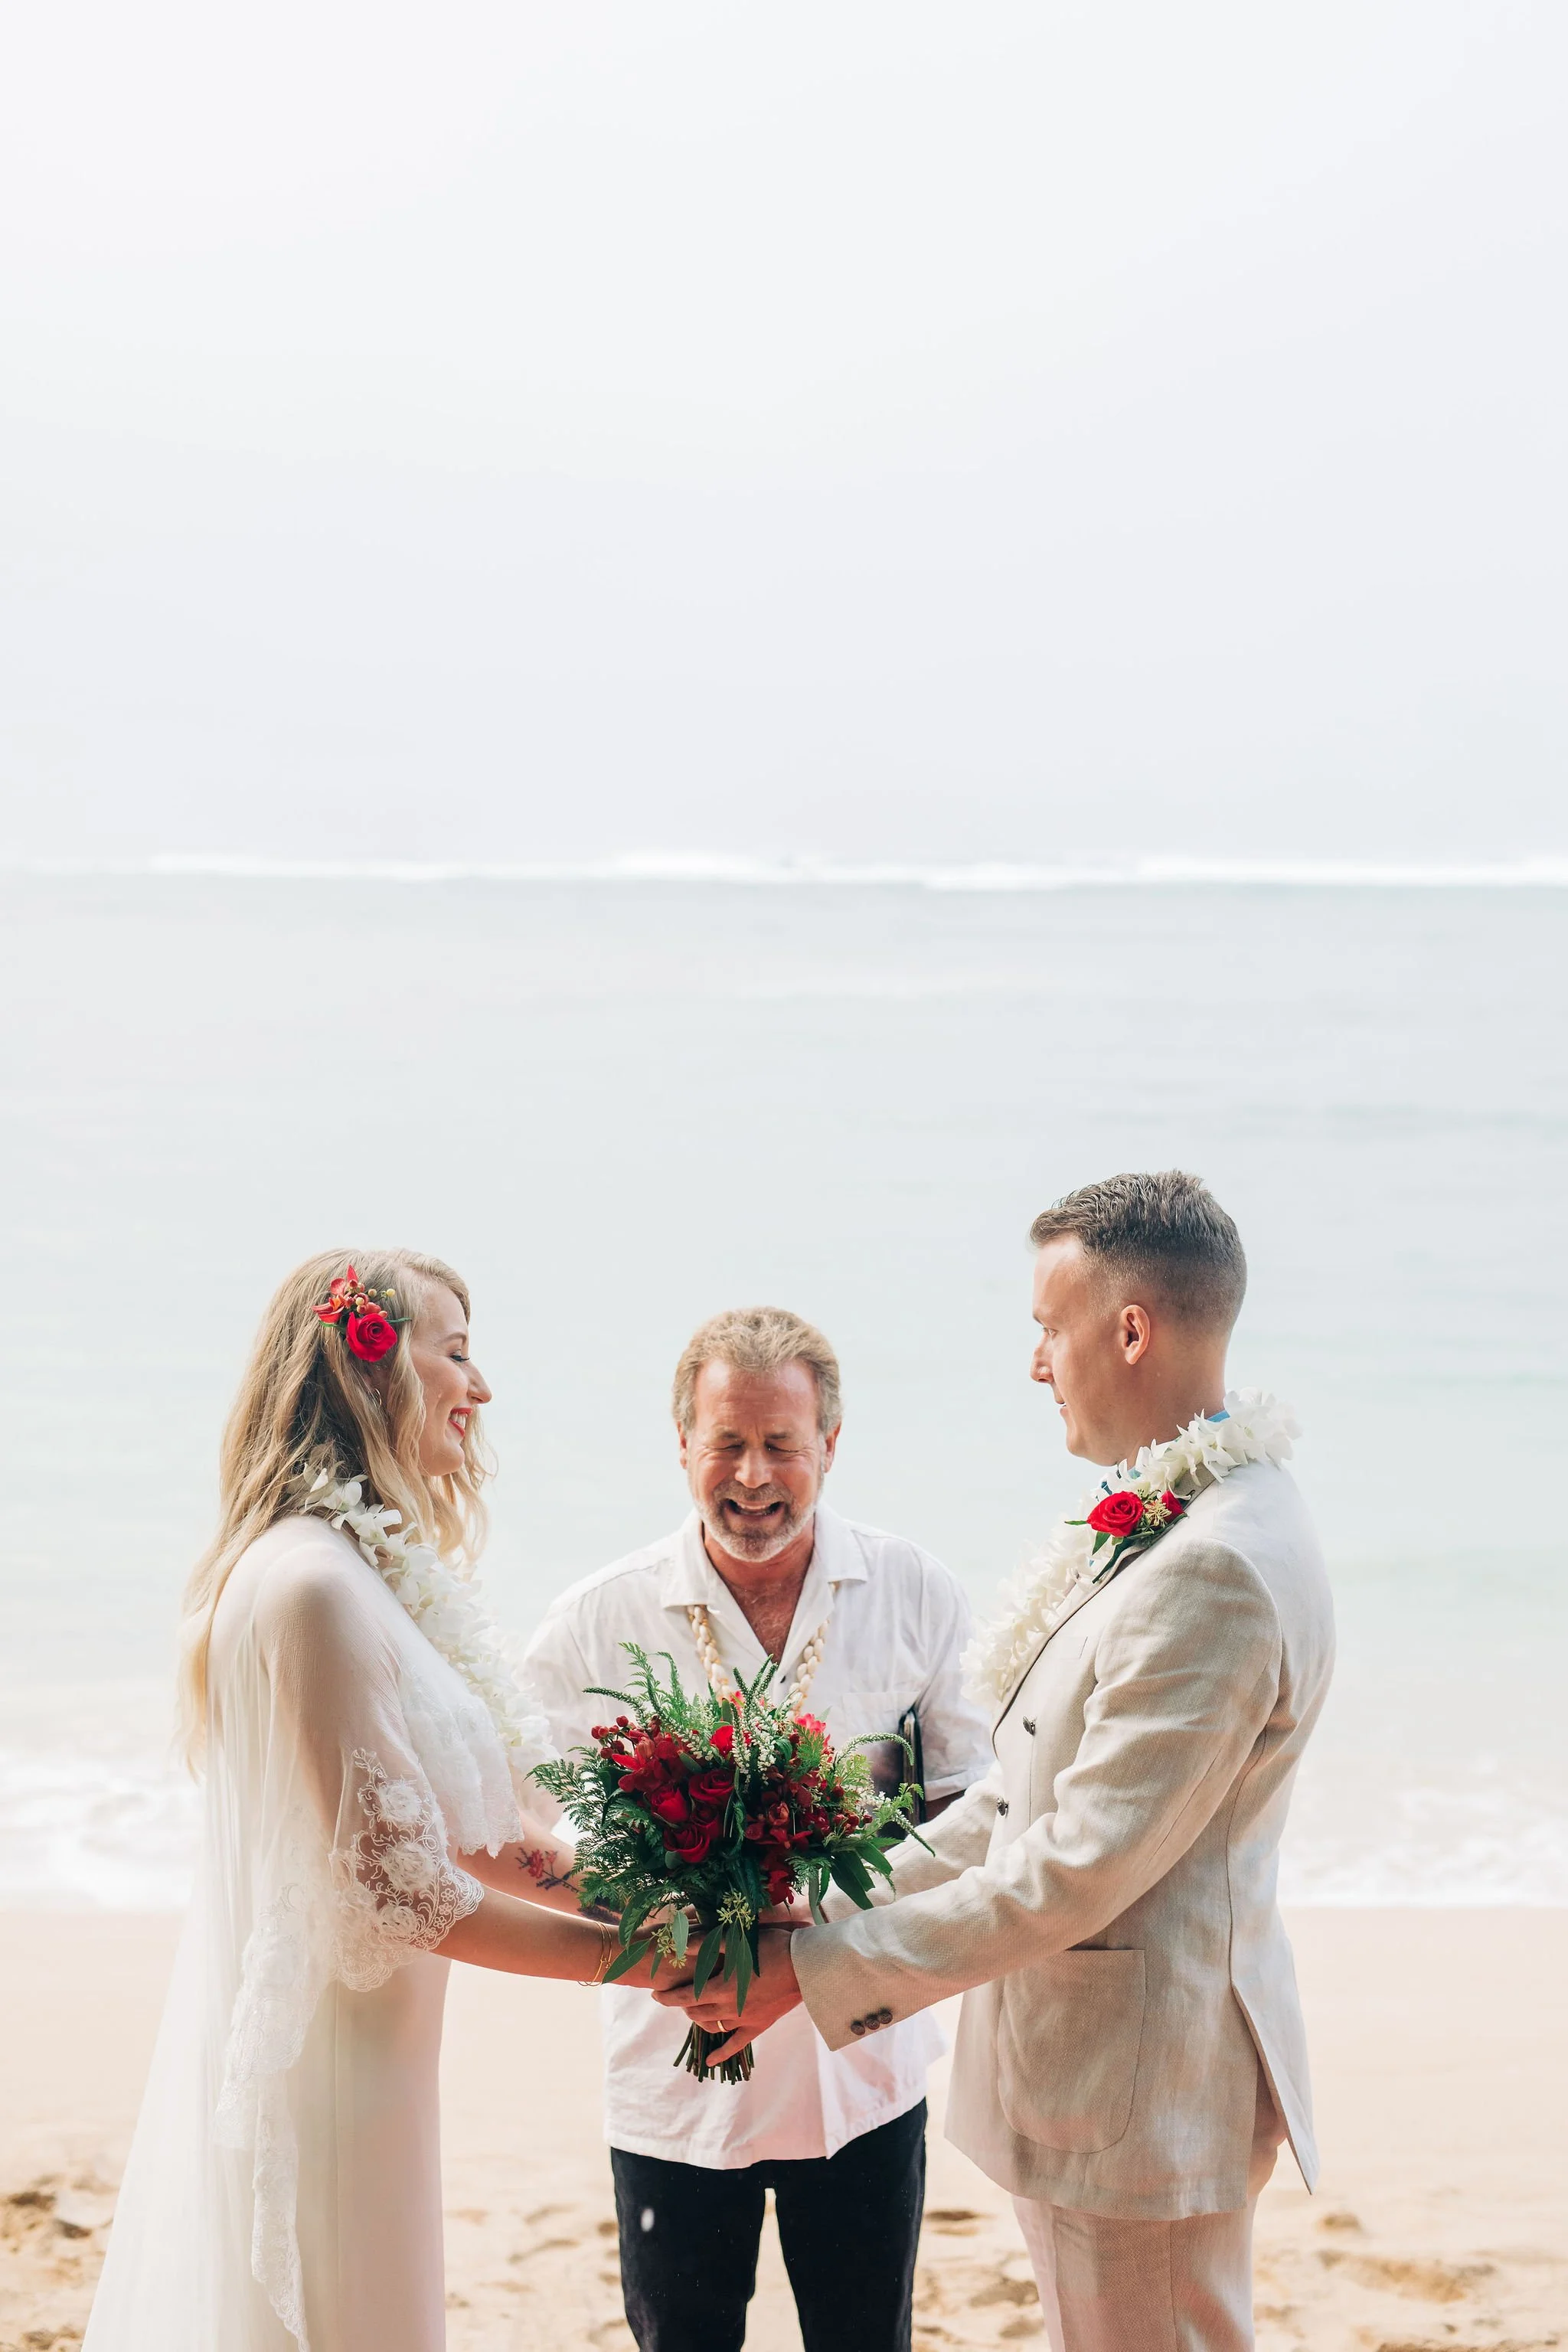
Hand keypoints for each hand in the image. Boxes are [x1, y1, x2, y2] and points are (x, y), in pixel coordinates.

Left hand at [652, 1924, 803, 2062]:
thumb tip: (683, 1943)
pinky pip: (736, 2045)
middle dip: (682, 2005)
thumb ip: (709, 1944)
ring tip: (693, 2012)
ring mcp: (744, 2020)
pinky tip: (710, 2061)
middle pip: (696, 2012)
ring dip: (699, 2020)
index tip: (654, 1995)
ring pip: (713, 2026)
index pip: (686, 1996)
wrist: (804, 1968)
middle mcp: (729, 2008)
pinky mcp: (758, 2026)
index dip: (667, 1997)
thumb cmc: (772, 1948)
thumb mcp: (738, 1941)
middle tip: (678, 1995)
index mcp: (722, 1987)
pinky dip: (722, 2053)